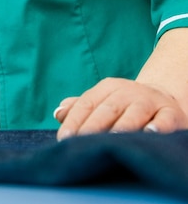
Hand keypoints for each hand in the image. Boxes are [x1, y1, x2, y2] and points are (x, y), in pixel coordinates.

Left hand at [54, 77, 187, 140]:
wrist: (161, 99)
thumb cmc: (122, 106)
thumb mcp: (101, 102)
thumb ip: (79, 108)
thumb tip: (58, 113)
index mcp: (107, 88)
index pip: (87, 104)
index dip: (74, 121)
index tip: (64, 139)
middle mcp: (127, 92)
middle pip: (108, 109)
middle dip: (94, 126)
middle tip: (84, 142)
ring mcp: (150, 101)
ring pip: (134, 113)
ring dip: (124, 126)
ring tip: (113, 138)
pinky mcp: (171, 113)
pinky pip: (165, 119)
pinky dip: (158, 126)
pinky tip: (149, 133)